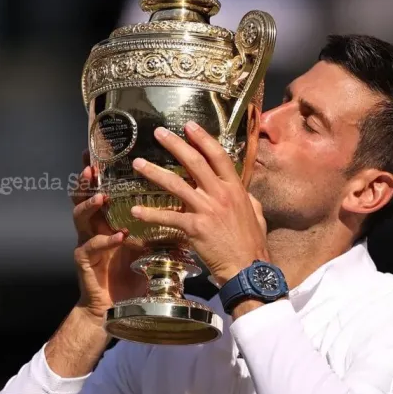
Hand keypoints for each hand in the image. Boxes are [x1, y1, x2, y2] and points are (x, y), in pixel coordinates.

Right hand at [71, 150, 145, 319]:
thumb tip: (190, 204)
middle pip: (83, 196)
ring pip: (79, 218)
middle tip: (92, 166)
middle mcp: (96, 226)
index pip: (103, 188)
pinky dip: (104, 240)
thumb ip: (162, 223)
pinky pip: (91, 247)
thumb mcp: (150, 243)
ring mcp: (88, 243)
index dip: (100, 171)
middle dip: (85, 181)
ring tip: (101, 197)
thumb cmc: (135, 272)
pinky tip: (117, 235)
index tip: (102, 150)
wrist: (120, 305)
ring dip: (89, 206)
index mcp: (110, 218)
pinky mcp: (86, 262)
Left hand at [130, 122, 268, 285]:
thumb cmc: (252, 243)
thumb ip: (247, 199)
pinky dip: (150, 214)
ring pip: (176, 184)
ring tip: (138, 164)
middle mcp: (220, 194)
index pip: (218, 156)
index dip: (203, 138)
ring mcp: (207, 209)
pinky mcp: (195, 228)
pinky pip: (168, 217)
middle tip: (159, 133)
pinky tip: (135, 211)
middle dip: (175, 145)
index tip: (189, 126)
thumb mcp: (256, 214)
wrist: (248, 268)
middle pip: (195, 162)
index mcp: (235, 189)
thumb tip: (244, 192)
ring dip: (154, 172)